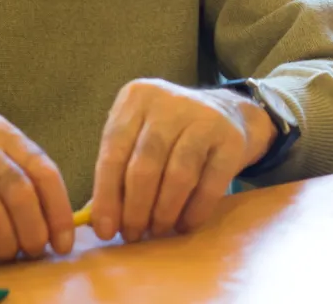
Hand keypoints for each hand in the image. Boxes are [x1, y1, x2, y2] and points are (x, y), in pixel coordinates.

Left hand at [89, 79, 275, 243]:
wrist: (229, 114)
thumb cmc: (171, 134)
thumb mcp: (139, 138)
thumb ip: (118, 172)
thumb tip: (100, 223)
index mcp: (137, 98)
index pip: (113, 150)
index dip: (106, 195)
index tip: (106, 230)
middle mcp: (169, 101)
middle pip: (145, 164)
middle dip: (135, 209)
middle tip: (133, 234)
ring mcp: (204, 116)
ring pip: (177, 175)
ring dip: (164, 212)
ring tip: (158, 230)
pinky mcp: (231, 138)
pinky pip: (209, 185)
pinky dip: (194, 211)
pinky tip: (185, 224)